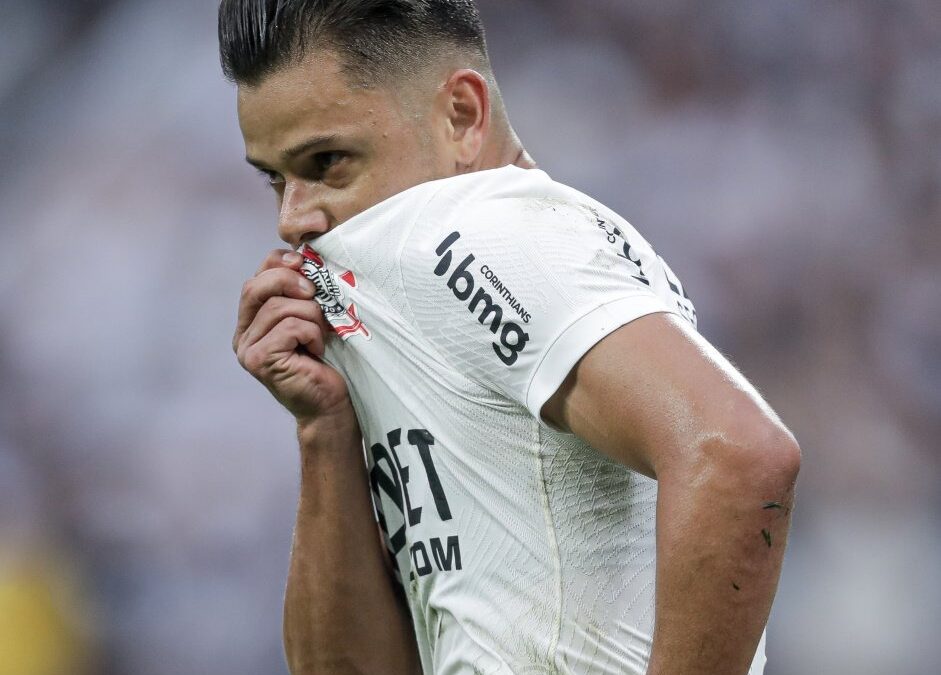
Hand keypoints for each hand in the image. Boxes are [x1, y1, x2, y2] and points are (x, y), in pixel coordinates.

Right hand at [234, 249, 350, 424]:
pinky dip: (312, 333)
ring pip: (279, 307)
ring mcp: (247, 349)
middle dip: (291, 282)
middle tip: (315, 294)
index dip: (279, 263)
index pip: (257, 277)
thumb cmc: (327, 361)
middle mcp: (243, 335)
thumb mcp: (312, 318)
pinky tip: (317, 350)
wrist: (330, 404)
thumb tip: (304, 257)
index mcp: (252, 320)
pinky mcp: (259, 360)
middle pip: (257, 286)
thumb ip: (301, 293)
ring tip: (320, 336)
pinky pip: (290, 327)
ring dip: (311, 316)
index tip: (305, 264)